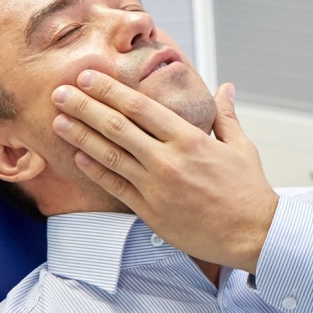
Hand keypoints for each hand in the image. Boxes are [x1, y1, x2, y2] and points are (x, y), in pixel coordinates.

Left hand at [51, 71, 278, 272]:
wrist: (253, 234)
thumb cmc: (248, 192)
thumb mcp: (241, 147)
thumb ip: (225, 115)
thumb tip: (225, 88)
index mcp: (190, 139)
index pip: (140, 107)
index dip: (110, 90)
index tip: (89, 77)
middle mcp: (168, 160)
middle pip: (117, 127)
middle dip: (85, 107)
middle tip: (60, 92)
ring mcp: (156, 188)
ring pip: (110, 156)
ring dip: (81, 136)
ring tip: (59, 121)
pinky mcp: (150, 212)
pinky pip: (116, 187)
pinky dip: (95, 170)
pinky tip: (77, 157)